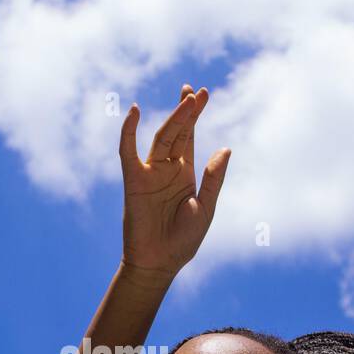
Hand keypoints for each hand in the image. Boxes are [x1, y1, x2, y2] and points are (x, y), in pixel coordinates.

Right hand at [120, 84, 230, 278]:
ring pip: (161, 138)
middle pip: (177, 131)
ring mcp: (150, 173)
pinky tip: (134, 113)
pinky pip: (128, 152)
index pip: (190, 136)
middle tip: (195, 91)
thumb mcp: (205, 208)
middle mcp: (167, 169)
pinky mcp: (133, 181)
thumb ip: (213, 179)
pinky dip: (128, 132)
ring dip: (173, 119)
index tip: (203, 93)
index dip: (195, 115)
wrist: (159, 262)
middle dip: (186, 111)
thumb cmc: (184, 240)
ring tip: (186, 100)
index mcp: (185, 173)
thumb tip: (225, 149)